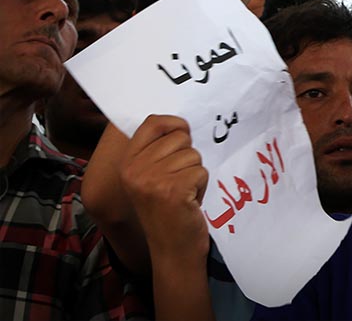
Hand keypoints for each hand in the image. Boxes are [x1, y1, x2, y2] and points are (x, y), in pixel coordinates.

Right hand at [121, 115, 209, 262]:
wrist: (172, 250)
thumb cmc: (167, 212)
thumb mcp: (149, 179)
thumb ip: (157, 152)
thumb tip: (180, 125)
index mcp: (127, 163)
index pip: (153, 122)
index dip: (175, 124)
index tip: (183, 134)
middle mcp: (136, 170)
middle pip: (180, 138)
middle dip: (187, 158)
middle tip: (179, 182)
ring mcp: (153, 180)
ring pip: (193, 155)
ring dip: (195, 175)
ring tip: (183, 194)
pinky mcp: (174, 190)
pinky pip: (201, 171)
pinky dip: (202, 187)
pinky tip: (190, 202)